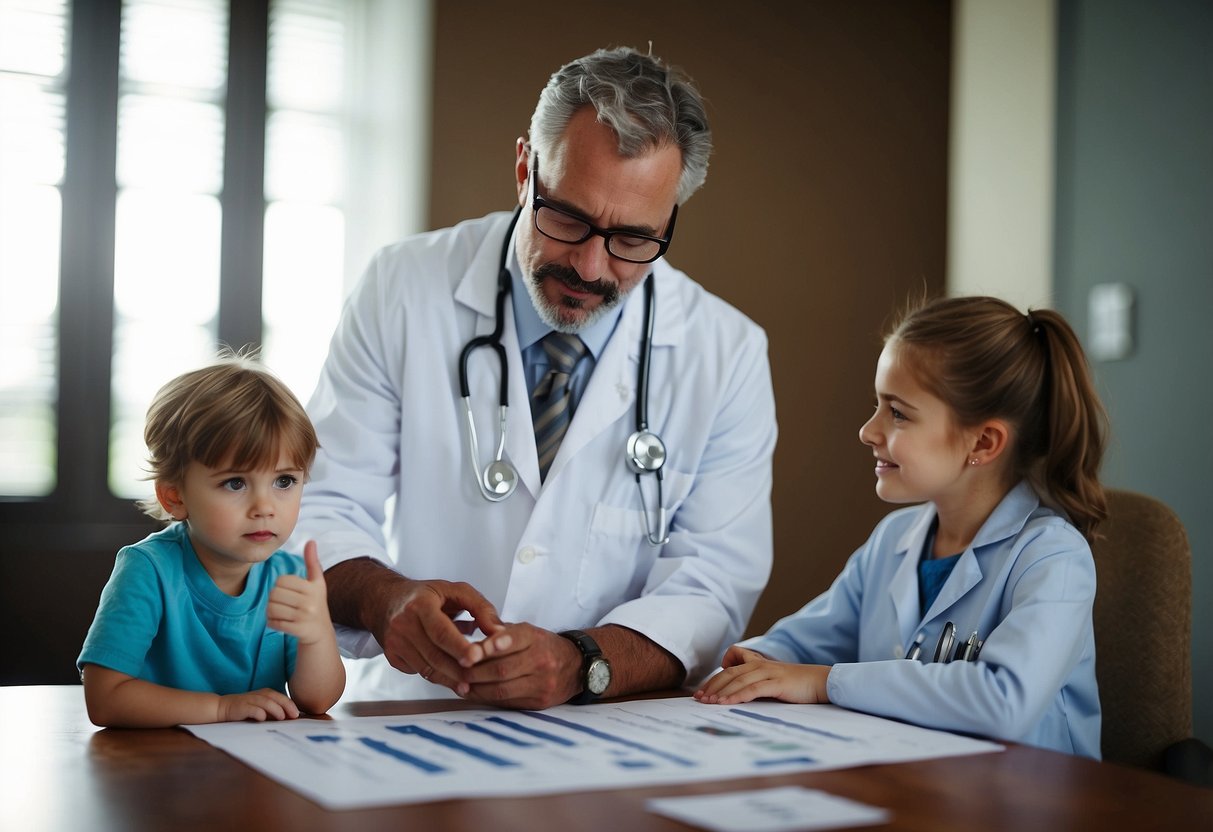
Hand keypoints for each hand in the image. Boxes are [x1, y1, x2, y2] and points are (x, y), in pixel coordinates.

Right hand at [216, 688, 300, 721]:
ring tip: (282, 718)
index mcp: (265, 694)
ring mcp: (250, 700)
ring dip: (275, 709)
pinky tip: (263, 718)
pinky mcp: (241, 707)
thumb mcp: (261, 710)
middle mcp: (259, 695)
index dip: (291, 705)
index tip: (298, 715)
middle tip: (294, 716)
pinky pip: (252, 709)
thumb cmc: (245, 710)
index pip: (281, 697)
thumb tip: (290, 719)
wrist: (222, 708)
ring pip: (266, 702)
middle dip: (287, 706)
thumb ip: (273, 712)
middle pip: (276, 698)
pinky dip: (259, 712)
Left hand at [268, 541, 334, 645]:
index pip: (282, 580)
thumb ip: (312, 562)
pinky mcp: (298, 630)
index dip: (281, 586)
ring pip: (271, 608)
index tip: (288, 592)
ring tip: (279, 612)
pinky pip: (273, 623)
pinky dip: (271, 622)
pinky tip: (278, 622)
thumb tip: (311, 541)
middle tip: (281, 604)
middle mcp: (310, 601)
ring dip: (270, 611)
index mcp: (313, 587)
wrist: (321, 633)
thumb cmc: (316, 603)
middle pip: (274, 594)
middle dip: (274, 599)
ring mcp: (304, 616)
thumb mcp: (317, 583)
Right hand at [379, 578, 504, 695]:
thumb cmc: (427, 595)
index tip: (476, 657)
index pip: (440, 631)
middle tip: (479, 676)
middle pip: (434, 654)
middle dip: (458, 669)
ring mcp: (395, 642)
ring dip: (450, 678)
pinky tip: (453, 679)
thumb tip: (499, 631)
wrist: (387, 600)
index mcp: (419, 605)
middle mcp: (403, 624)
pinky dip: (438, 678)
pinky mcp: (393, 656)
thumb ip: (481, 607)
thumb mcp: (455, 590)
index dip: (459, 646)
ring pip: (426, 668)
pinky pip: (419, 672)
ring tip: (470, 684)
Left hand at [457, 623, 581, 709]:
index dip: (491, 646)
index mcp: (535, 638)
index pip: (513, 639)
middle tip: (456, 670)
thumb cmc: (543, 646)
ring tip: (460, 684)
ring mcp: (541, 683)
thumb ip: (500, 633)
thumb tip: (472, 641)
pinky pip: (507, 702)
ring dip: (477, 688)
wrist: (576, 666)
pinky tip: (474, 693)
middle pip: (502, 669)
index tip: (470, 651)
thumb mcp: (526, 631)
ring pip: (502, 689)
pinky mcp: (539, 702)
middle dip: (475, 671)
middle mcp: (541, 660)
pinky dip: (487, 699)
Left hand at [693, 645, 831, 704]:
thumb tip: (736, 698)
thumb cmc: (795, 685)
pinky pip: (752, 689)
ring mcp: (767, 672)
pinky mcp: (776, 682)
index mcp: (756, 663)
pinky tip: (727, 703)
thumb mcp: (771, 683)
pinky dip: (737, 696)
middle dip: (711, 687)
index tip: (701, 693)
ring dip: (720, 692)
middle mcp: (758, 665)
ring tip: (708, 703)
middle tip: (698, 699)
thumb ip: (754, 686)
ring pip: (737, 681)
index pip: (727, 669)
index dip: (713, 680)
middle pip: (728, 674)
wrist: (820, 682)